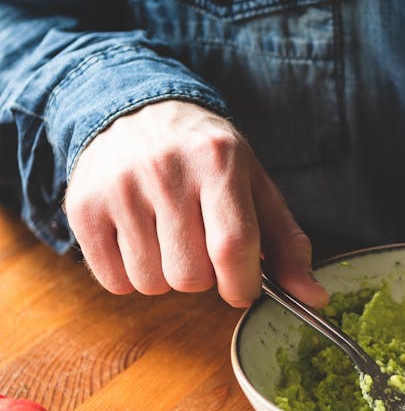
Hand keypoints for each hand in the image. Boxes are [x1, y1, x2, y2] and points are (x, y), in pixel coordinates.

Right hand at [64, 100, 327, 307]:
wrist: (137, 111)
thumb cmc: (208, 159)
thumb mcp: (256, 187)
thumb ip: (287, 245)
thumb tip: (315, 298)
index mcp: (219, 162)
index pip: (231, 247)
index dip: (241, 285)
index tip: (243, 288)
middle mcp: (165, 170)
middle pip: (189, 276)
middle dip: (204, 278)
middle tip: (200, 247)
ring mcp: (118, 188)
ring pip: (151, 284)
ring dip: (166, 277)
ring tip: (169, 238)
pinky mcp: (83, 207)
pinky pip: (114, 282)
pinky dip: (132, 277)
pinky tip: (140, 241)